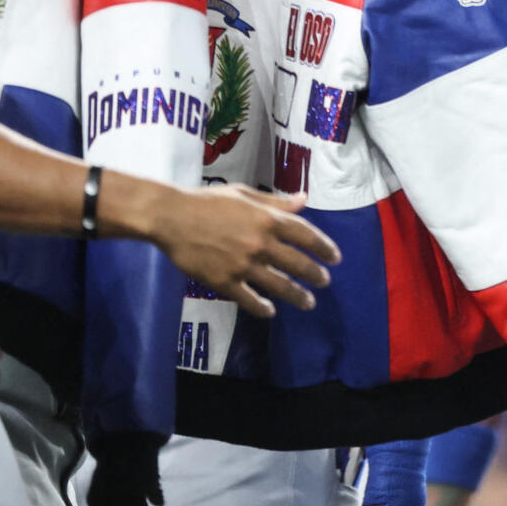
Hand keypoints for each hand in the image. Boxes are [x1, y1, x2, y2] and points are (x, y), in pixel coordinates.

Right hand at [153, 183, 340, 317]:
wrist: (171, 217)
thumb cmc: (208, 201)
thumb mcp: (245, 194)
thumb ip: (276, 202)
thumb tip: (304, 200)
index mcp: (268, 219)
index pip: (306, 236)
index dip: (324, 248)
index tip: (335, 258)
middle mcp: (261, 243)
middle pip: (298, 264)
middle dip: (316, 275)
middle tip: (324, 282)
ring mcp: (243, 265)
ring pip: (279, 286)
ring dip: (297, 296)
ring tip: (308, 302)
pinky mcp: (225, 282)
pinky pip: (249, 300)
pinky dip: (263, 308)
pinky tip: (271, 311)